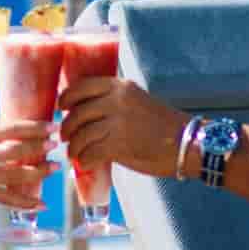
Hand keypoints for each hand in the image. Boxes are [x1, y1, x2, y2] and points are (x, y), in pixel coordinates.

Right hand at [0, 120, 56, 210]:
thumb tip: (20, 133)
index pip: (9, 130)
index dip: (34, 129)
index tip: (52, 127)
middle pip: (14, 152)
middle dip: (38, 148)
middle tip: (56, 145)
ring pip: (13, 176)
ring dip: (37, 172)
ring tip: (54, 167)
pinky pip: (4, 198)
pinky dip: (25, 203)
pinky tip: (42, 204)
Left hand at [59, 77, 189, 177]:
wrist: (186, 142)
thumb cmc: (162, 125)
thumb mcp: (136, 102)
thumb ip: (113, 103)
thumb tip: (85, 114)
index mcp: (120, 87)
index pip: (81, 86)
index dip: (66, 98)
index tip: (62, 108)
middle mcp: (116, 100)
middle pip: (77, 113)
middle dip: (67, 128)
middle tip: (66, 138)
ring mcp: (117, 122)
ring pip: (81, 135)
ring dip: (74, 148)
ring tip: (75, 154)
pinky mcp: (119, 145)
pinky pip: (90, 153)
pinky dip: (85, 160)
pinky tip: (87, 163)